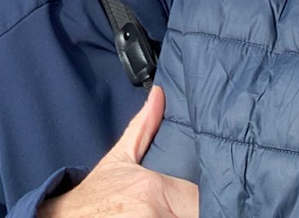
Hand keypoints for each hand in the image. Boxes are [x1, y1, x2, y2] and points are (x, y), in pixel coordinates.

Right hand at [36, 86, 197, 217]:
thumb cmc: (95, 194)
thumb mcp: (119, 158)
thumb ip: (144, 127)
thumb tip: (160, 94)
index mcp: (153, 187)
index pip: (199, 194)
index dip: (203, 194)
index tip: (199, 193)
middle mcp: (155, 213)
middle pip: (197, 213)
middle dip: (194, 211)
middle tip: (186, 204)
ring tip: (177, 211)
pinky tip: (165, 217)